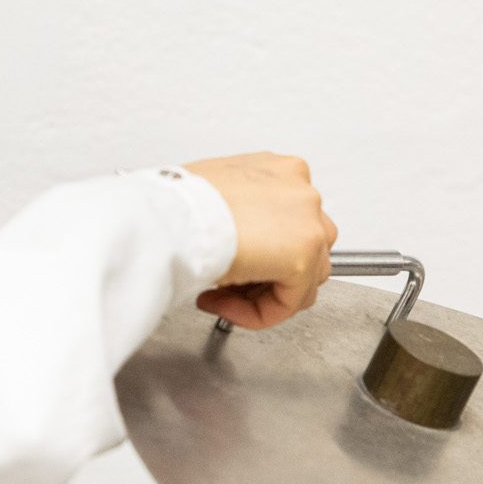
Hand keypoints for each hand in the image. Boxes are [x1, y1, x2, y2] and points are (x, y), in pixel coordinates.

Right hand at [181, 153, 335, 330]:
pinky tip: (225, 306)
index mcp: (282, 171)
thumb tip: (235, 237)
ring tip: (224, 297)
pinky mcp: (303, 258)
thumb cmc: (177, 202)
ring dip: (263, 295)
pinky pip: (290, 302)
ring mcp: (310, 224)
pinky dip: (259, 313)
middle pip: (306, 249)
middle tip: (228, 286)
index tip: (229, 264)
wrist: (172, 215)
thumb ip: (236, 214)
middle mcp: (302, 193)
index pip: (289, 222)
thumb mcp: (214, 194)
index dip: (258, 252)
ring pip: (305, 279)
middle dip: (267, 275)